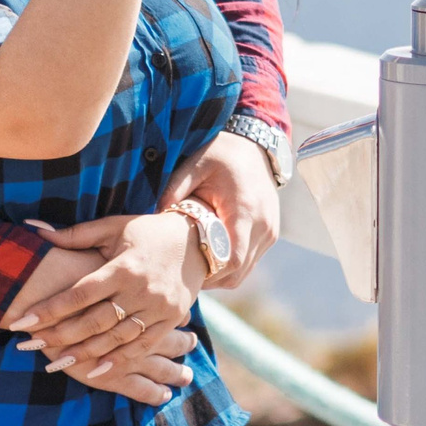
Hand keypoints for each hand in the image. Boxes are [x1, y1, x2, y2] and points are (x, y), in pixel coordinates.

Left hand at [8, 244, 198, 404]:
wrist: (197, 240)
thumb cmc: (148, 231)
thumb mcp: (113, 227)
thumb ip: (75, 235)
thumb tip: (35, 230)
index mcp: (123, 266)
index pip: (80, 292)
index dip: (50, 308)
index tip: (22, 321)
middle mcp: (140, 289)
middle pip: (95, 320)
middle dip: (60, 335)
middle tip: (30, 346)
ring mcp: (157, 308)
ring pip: (116, 337)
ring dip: (84, 353)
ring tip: (55, 364)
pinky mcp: (170, 320)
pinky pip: (142, 345)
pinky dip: (119, 360)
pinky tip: (96, 371)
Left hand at [167, 132, 280, 289]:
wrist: (255, 147)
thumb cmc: (222, 155)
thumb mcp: (196, 164)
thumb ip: (176, 188)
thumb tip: (155, 215)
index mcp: (244, 210)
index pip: (231, 259)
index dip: (208, 272)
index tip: (184, 270)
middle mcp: (262, 225)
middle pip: (237, 272)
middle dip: (210, 278)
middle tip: (182, 275)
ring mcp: (269, 232)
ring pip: (244, 272)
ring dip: (220, 275)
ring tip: (194, 268)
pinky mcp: (270, 234)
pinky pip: (250, 262)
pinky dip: (230, 267)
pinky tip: (209, 258)